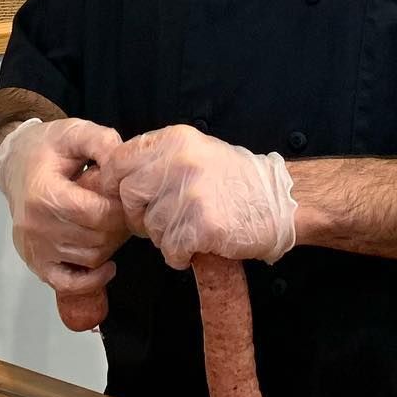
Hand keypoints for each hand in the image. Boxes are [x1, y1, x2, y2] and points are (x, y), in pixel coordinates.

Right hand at [0, 117, 127, 329]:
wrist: (16, 163)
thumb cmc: (47, 148)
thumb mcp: (74, 132)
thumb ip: (102, 142)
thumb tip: (124, 164)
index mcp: (43, 194)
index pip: (97, 215)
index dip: (121, 207)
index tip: (125, 195)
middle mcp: (35, 226)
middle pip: (97, 239)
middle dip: (119, 225)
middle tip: (122, 208)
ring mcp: (34, 248)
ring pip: (90, 259)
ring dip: (109, 244)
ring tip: (108, 222)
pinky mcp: (36, 263)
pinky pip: (69, 284)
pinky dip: (92, 279)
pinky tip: (106, 265)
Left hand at [95, 124, 296, 269]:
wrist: (281, 202)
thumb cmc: (237, 182)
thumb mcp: (196, 152)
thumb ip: (158, 160)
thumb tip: (117, 177)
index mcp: (175, 140)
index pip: (120, 160)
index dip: (115, 183)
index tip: (125, 197)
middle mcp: (179, 162)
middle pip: (128, 194)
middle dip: (139, 215)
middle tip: (161, 222)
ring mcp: (191, 193)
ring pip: (150, 226)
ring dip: (165, 237)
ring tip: (191, 230)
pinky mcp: (203, 225)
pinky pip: (171, 249)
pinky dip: (180, 255)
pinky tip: (198, 246)